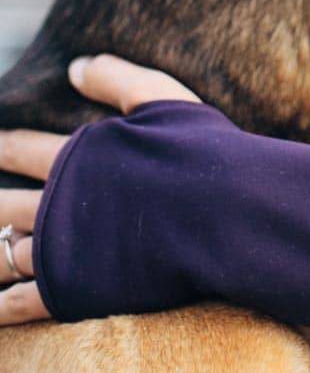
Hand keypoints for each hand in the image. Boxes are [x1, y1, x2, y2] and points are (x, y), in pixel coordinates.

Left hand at [0, 54, 199, 324]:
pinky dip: (1, 307)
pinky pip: (19, 303)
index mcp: (77, 157)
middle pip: (5, 205)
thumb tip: (74, 66)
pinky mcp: (71, 290)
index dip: (1, 146)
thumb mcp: (162, 98)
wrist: (224, 214)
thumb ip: (116, 79)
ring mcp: (61, 250)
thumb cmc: (200, 153)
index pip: (23, 149)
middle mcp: (58, 204)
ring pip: (3, 254)